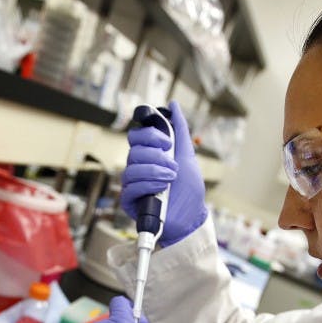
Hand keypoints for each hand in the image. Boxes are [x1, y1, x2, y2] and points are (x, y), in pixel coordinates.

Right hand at [121, 100, 207, 245]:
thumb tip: (173, 105)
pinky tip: (161, 187)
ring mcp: (133, 185)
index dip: (150, 136)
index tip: (168, 143)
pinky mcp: (130, 201)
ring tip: (170, 177)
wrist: (191, 217)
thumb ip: (180, 130)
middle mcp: (138, 168)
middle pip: (133, 151)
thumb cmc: (189, 190)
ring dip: (154, 170)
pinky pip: (130, 187)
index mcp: (149, 156)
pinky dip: (147, 184)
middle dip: (155, 155)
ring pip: (131, 168)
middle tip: (173, 164)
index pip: (136, 137)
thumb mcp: (188, 156)